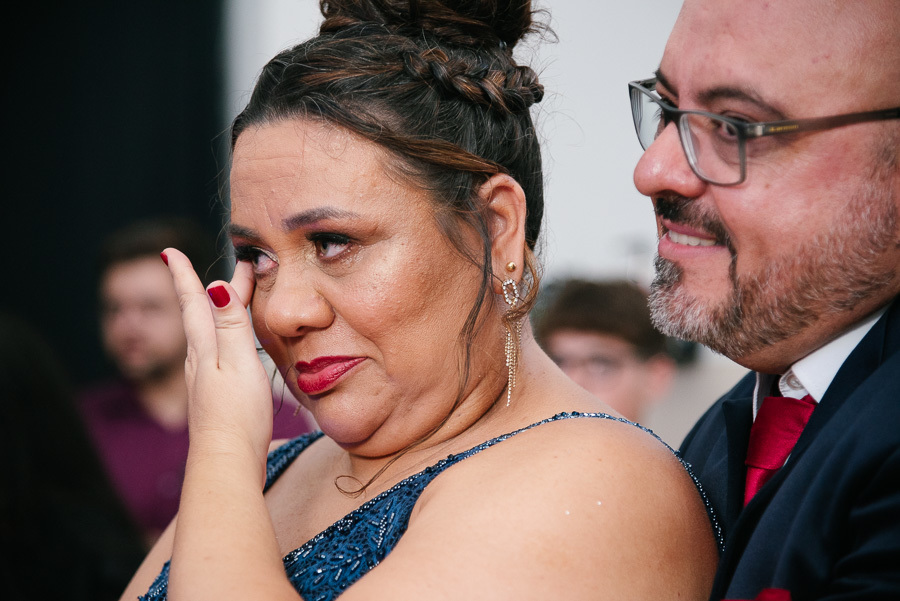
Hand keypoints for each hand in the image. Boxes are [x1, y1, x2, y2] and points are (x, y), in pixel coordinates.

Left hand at [163, 248, 273, 469]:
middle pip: (200, 316)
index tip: (169, 252)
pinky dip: (223, 338)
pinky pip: (216, 355)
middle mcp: (199, 362)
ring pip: (206, 336)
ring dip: (215, 313)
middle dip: (208, 290)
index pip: (194, 303)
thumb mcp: (238, 363)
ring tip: (227, 300)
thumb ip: (231, 325)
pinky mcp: (214, 398)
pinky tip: (229, 349)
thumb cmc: (237, 416)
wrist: (226, 463)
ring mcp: (205, 381)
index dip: (184, 276)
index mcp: (204, 350)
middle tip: (226, 269)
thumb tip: (217, 285)